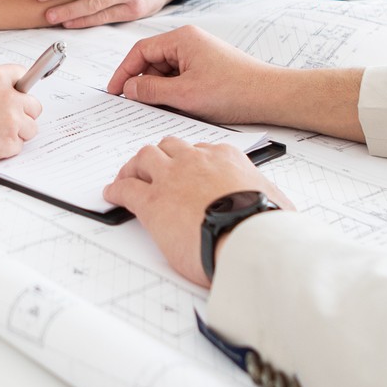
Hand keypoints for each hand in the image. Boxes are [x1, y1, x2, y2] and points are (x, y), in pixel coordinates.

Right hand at [0, 65, 41, 166]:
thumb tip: (10, 95)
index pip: (25, 76)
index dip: (20, 90)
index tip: (18, 97)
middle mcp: (9, 96)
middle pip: (34, 106)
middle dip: (23, 115)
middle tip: (2, 122)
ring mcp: (12, 119)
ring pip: (30, 129)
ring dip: (16, 134)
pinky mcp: (9, 142)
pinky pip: (18, 147)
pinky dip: (5, 149)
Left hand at [103, 138, 288, 287]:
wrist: (248, 240)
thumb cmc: (264, 226)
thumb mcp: (274, 201)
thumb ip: (264, 196)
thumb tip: (273, 206)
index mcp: (226, 158)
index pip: (202, 149)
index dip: (190, 159)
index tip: (187, 168)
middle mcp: (196, 161)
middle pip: (169, 147)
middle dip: (159, 156)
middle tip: (151, 168)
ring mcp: (171, 178)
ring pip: (144, 158)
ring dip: (134, 166)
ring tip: (128, 176)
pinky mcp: (153, 202)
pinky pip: (127, 189)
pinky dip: (117, 189)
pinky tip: (112, 194)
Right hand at [107, 25, 278, 123]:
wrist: (270, 97)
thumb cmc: (234, 90)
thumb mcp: (184, 94)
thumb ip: (150, 89)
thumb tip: (129, 87)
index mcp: (182, 39)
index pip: (140, 51)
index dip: (123, 71)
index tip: (114, 91)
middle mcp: (190, 42)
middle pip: (152, 61)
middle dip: (142, 83)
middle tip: (136, 105)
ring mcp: (200, 55)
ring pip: (167, 72)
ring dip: (160, 90)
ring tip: (162, 109)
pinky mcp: (209, 69)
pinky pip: (182, 79)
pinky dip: (175, 93)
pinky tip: (178, 108)